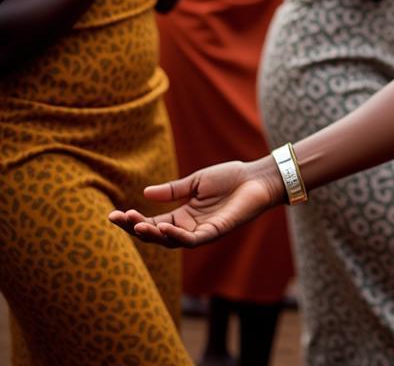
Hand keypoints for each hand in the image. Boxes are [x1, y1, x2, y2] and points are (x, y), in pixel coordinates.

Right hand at [108, 157, 282, 248]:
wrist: (256, 177)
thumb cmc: (230, 178)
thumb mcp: (196, 182)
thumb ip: (172, 191)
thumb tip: (145, 194)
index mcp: (182, 215)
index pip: (152, 222)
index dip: (133, 220)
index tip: (112, 215)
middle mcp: (188, 227)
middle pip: (156, 234)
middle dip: (136, 228)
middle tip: (119, 219)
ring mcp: (200, 232)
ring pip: (170, 241)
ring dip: (152, 234)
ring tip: (135, 225)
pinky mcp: (214, 233)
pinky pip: (191, 240)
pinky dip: (176, 235)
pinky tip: (163, 227)